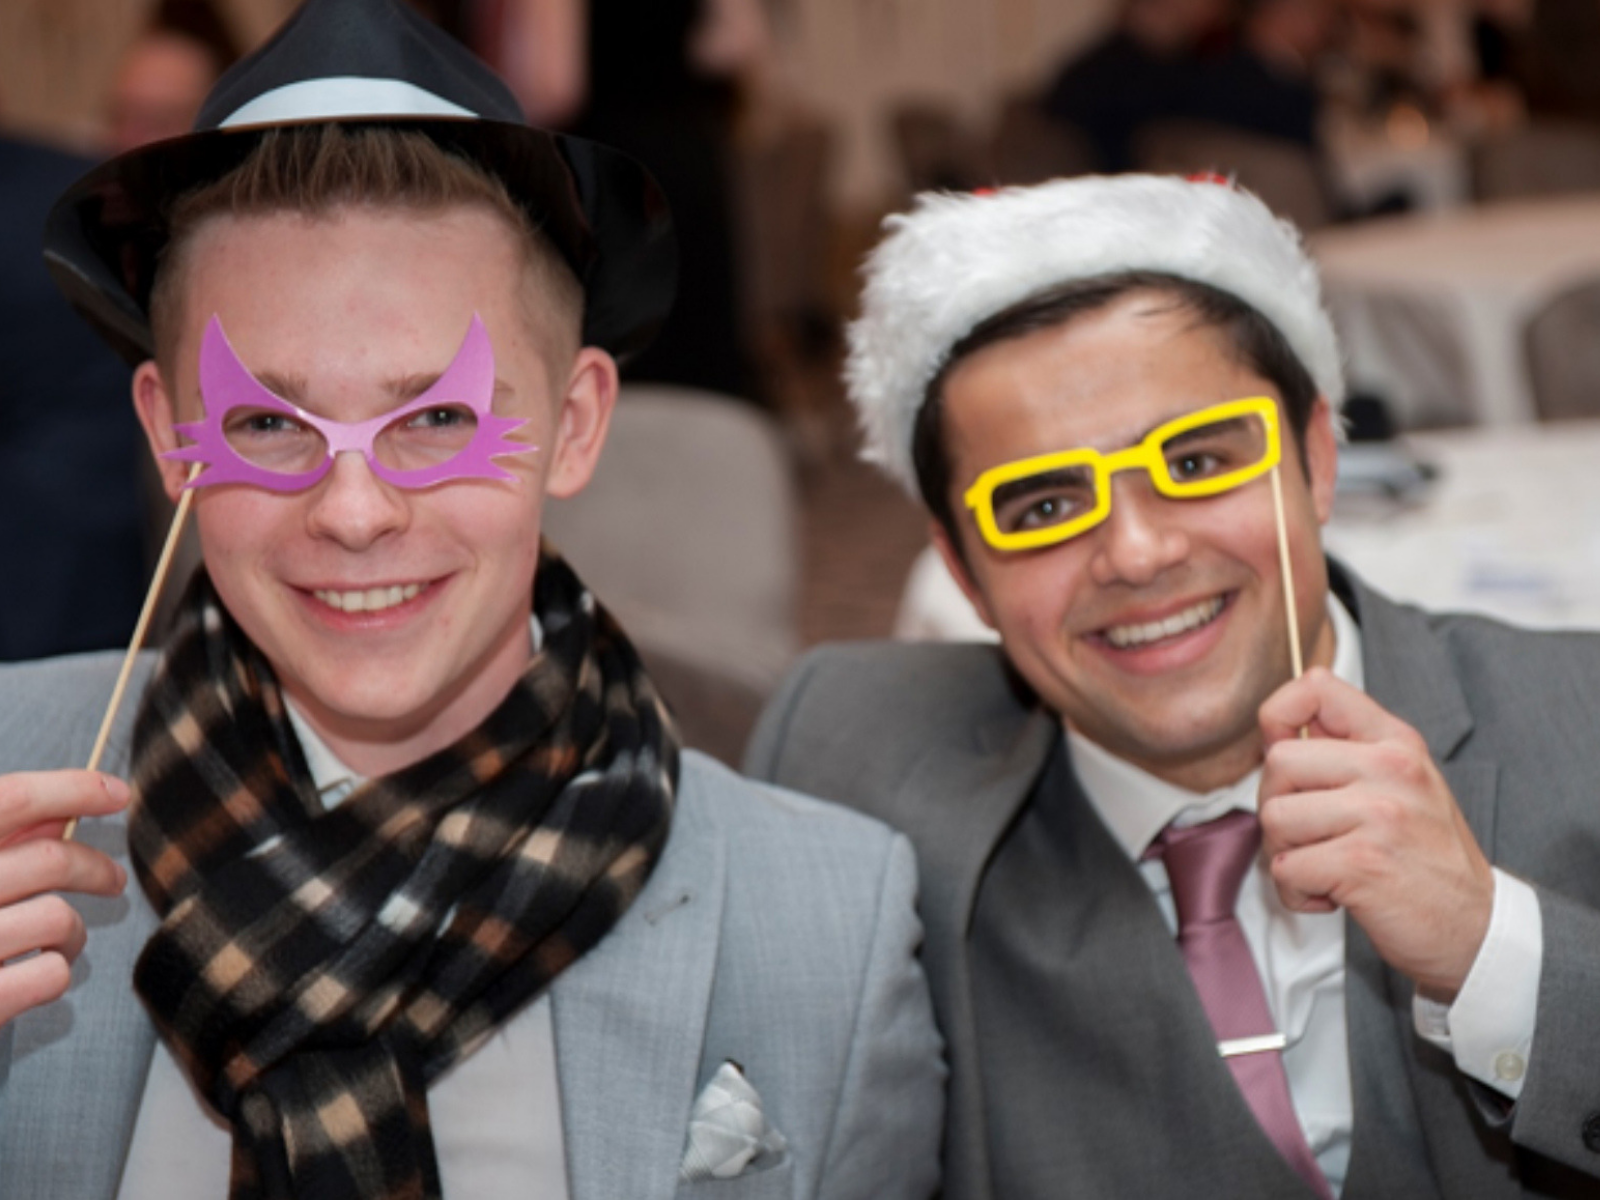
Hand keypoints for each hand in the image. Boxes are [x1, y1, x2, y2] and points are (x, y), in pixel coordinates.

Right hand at [0, 771, 129, 1026]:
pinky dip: (55, 973)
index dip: (72, 788)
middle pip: (49, 860)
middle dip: (95, 867)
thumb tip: (64, 810)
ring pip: (58, 919)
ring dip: (73, 932)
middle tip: (113, 879)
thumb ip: (1, 838)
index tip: (117, 793)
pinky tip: (34, 975)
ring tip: (59, 942)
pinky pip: (51, 975)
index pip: (12, 799)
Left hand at [1258, 668, 1493, 1000]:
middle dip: (1277, 804)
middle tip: (1310, 835)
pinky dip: (1296, 892)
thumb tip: (1276, 730)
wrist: (1475, 928)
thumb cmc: (1426, 858)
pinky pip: (1285, 868)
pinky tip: (1333, 896)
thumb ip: (1347, 751)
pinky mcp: (1361, 863)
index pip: (1317, 687)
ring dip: (1286, 853)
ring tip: (1327, 866)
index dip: (1278, 715)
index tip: (1281, 749)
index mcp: (1396, 743)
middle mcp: (1390, 769)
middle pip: (1278, 761)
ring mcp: (1377, 815)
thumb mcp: (1403, 785)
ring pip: (1274, 817)